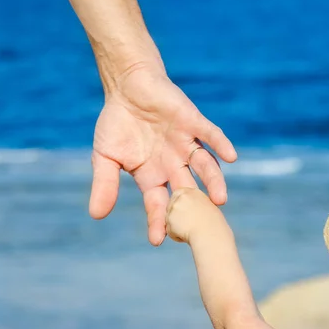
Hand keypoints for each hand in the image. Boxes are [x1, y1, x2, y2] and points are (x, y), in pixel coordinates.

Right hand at [90, 66, 236, 245]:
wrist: (126, 87)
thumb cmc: (116, 124)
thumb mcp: (105, 157)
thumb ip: (105, 184)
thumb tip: (97, 214)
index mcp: (153, 176)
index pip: (159, 204)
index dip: (159, 221)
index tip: (159, 240)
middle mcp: (173, 164)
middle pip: (187, 190)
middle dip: (193, 208)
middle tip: (200, 227)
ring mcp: (185, 144)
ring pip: (204, 166)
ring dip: (213, 181)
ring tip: (220, 199)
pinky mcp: (192, 122)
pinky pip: (210, 135)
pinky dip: (220, 144)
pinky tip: (231, 157)